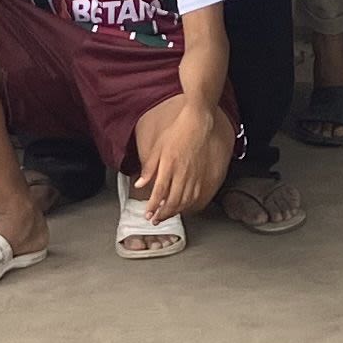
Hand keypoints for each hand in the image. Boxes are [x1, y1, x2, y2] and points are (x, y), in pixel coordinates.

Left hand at [133, 93, 234, 219]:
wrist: (198, 124)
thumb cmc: (177, 133)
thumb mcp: (158, 148)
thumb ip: (149, 168)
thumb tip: (140, 184)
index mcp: (169, 165)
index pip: (159, 192)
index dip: (153, 205)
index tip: (148, 214)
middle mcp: (182, 173)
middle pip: (172, 201)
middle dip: (162, 213)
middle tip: (155, 219)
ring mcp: (193, 175)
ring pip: (184, 201)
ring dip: (174, 211)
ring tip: (165, 215)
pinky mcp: (202, 175)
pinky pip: (195, 196)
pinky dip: (186, 205)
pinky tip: (181, 207)